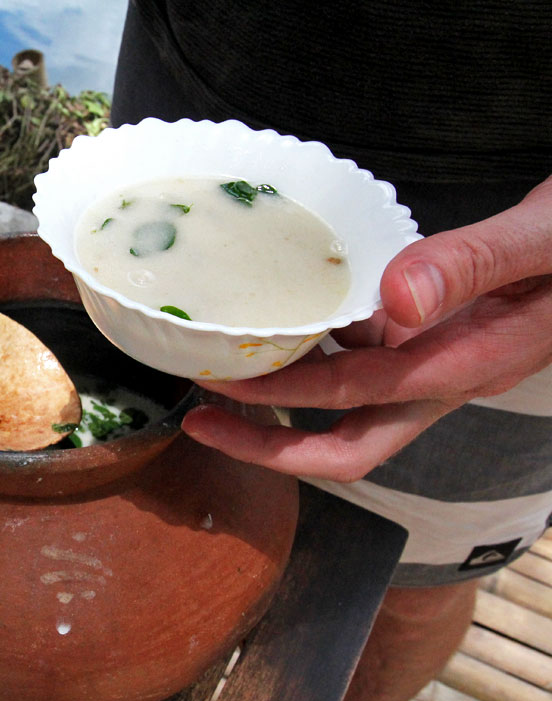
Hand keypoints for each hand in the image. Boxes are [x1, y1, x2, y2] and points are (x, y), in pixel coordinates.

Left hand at [180, 175, 551, 481]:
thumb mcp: (543, 238)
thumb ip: (472, 264)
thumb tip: (394, 300)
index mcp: (466, 364)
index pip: (354, 398)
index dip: (280, 401)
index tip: (217, 388)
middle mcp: (444, 378)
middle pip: (347, 446)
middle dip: (271, 445)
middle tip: (199, 421)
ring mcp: (436, 363)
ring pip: (349, 406)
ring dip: (285, 400)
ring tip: (216, 366)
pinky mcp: (433, 339)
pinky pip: (364, 358)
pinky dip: (316, 348)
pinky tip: (281, 316)